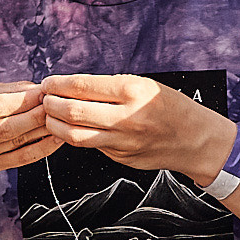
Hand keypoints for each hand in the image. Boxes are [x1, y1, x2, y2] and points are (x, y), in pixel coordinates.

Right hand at [0, 81, 61, 173]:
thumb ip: (7, 91)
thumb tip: (38, 89)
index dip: (20, 100)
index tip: (42, 92)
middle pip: (4, 128)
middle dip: (33, 116)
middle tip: (54, 106)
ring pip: (15, 143)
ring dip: (40, 130)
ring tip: (58, 119)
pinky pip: (21, 159)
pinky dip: (42, 148)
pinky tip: (56, 138)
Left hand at [40, 73, 231, 177]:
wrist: (196, 140)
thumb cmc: (170, 106)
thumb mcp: (145, 85)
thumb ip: (110, 87)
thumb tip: (73, 87)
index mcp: (132, 91)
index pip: (82, 86)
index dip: (58, 84)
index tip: (49, 82)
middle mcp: (126, 117)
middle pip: (72, 111)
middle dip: (50, 103)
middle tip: (43, 98)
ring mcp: (123, 141)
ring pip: (74, 135)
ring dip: (54, 124)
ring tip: (49, 115)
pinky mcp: (120, 158)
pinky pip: (91, 146)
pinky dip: (75, 136)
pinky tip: (69, 128)